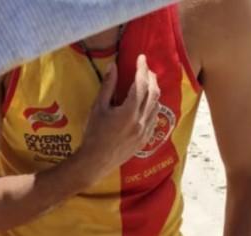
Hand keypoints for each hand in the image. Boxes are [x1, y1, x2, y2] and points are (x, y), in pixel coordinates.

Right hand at [76, 54, 160, 183]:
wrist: (95, 163)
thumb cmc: (93, 135)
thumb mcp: (97, 108)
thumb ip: (108, 86)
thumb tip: (114, 66)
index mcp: (129, 111)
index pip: (141, 83)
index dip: (142, 68)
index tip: (141, 58)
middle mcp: (141, 120)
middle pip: (154, 93)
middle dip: (151, 78)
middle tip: (146, 69)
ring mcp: (144, 131)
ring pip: (157, 106)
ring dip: (154, 92)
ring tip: (148, 85)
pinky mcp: (144, 140)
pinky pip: (154, 120)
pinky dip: (153, 108)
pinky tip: (147, 105)